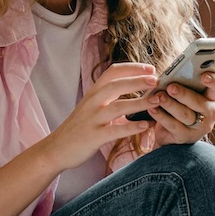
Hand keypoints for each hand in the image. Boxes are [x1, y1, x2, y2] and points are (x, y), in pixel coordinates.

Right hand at [39, 62, 159, 169]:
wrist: (57, 148)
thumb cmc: (80, 126)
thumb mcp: (92, 106)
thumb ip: (110, 97)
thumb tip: (135, 88)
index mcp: (93, 92)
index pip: (113, 71)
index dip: (133, 68)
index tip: (151, 69)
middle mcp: (92, 102)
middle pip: (116, 84)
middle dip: (138, 80)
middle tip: (157, 80)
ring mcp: (92, 119)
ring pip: (117, 106)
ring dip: (139, 102)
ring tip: (156, 100)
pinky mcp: (94, 136)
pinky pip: (115, 130)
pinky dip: (131, 127)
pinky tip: (146, 125)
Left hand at [146, 71, 214, 144]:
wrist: (170, 132)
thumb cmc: (178, 103)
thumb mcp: (183, 92)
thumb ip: (183, 82)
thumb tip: (171, 73)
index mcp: (212, 96)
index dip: (214, 81)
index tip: (204, 76)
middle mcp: (210, 111)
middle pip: (199, 102)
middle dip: (184, 94)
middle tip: (171, 87)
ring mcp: (200, 126)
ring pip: (185, 114)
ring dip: (170, 104)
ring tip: (158, 97)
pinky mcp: (186, 137)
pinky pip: (173, 125)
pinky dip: (161, 116)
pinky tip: (152, 108)